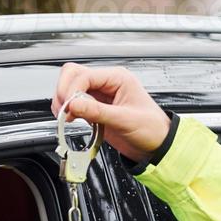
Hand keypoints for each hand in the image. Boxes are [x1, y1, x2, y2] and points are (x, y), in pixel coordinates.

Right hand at [51, 62, 170, 163]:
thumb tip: (74, 105)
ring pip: (70, 87)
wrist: (156, 145)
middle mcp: (107, 83)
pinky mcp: (95, 108)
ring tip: (67, 117)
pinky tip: (72, 120)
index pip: (84, 75)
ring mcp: (99, 95)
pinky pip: (74, 103)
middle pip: (73, 75)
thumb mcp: (125, 120)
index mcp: (118, 78)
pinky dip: (68, 110)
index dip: (72, 90)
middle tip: (64, 111)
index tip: (69, 109)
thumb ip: (97, 112)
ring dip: (64, 101)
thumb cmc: (152, 129)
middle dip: (64, 92)